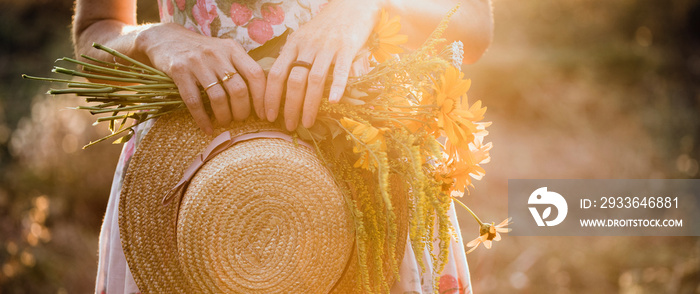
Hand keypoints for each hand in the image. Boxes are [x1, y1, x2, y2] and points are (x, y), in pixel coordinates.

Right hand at [136, 23, 265, 133]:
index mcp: (232, 49)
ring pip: (218, 97)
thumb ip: (240, 67)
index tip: (263, 114)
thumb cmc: (201, 51)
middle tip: (240, 120)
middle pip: (239, 89)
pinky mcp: (179, 71)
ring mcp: (197, 62)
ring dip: (224, 116)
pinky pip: (194, 101)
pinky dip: (202, 119)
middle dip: (242, 111)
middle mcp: (217, 54)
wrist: (165, 38)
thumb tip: (261, 96)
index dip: (262, 98)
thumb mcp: (223, 51)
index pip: (256, 74)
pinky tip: (207, 128)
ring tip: (225, 123)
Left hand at [262, 0, 383, 130]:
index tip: (268, 114)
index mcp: (294, 44)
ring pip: (314, 79)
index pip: (275, 73)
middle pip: (294, 80)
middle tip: (289, 126)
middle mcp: (308, 46)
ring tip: (307, 122)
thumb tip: (279, 82)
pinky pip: (341, 70)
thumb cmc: (327, 25)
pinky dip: (337, 87)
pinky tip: (334, 102)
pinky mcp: (347, 47)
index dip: (270, 96)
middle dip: (289, 106)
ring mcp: (328, 47)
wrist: (353, 5)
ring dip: (309, 105)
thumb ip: (293, 56)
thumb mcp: (304, 37)